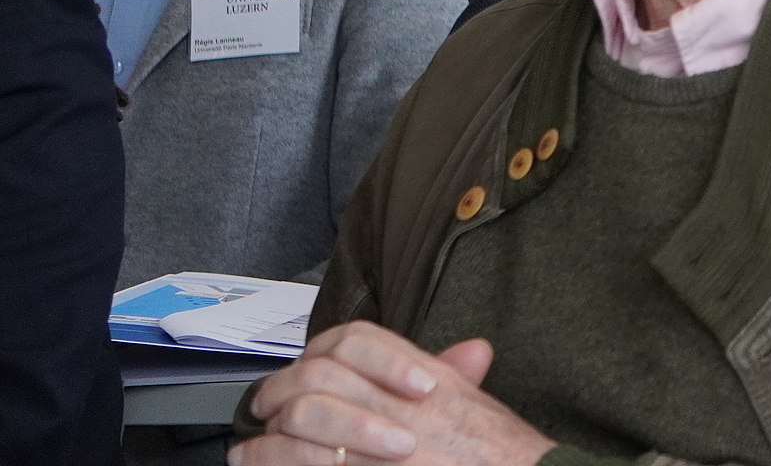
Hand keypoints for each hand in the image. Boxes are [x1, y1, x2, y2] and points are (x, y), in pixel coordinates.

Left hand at [232, 321, 550, 465]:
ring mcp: (376, 443)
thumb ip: (461, 376)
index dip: (318, 356)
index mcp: (423, 377)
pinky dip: (271, 465)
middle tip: (263, 411)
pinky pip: (302, 464)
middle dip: (277, 394)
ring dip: (265, 438)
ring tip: (250, 451)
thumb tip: (469, 351)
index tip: (299, 375)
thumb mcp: (479, 407)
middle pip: (317, 376)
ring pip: (301, 421)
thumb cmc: (497, 455)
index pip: (354, 341)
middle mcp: (398, 404)